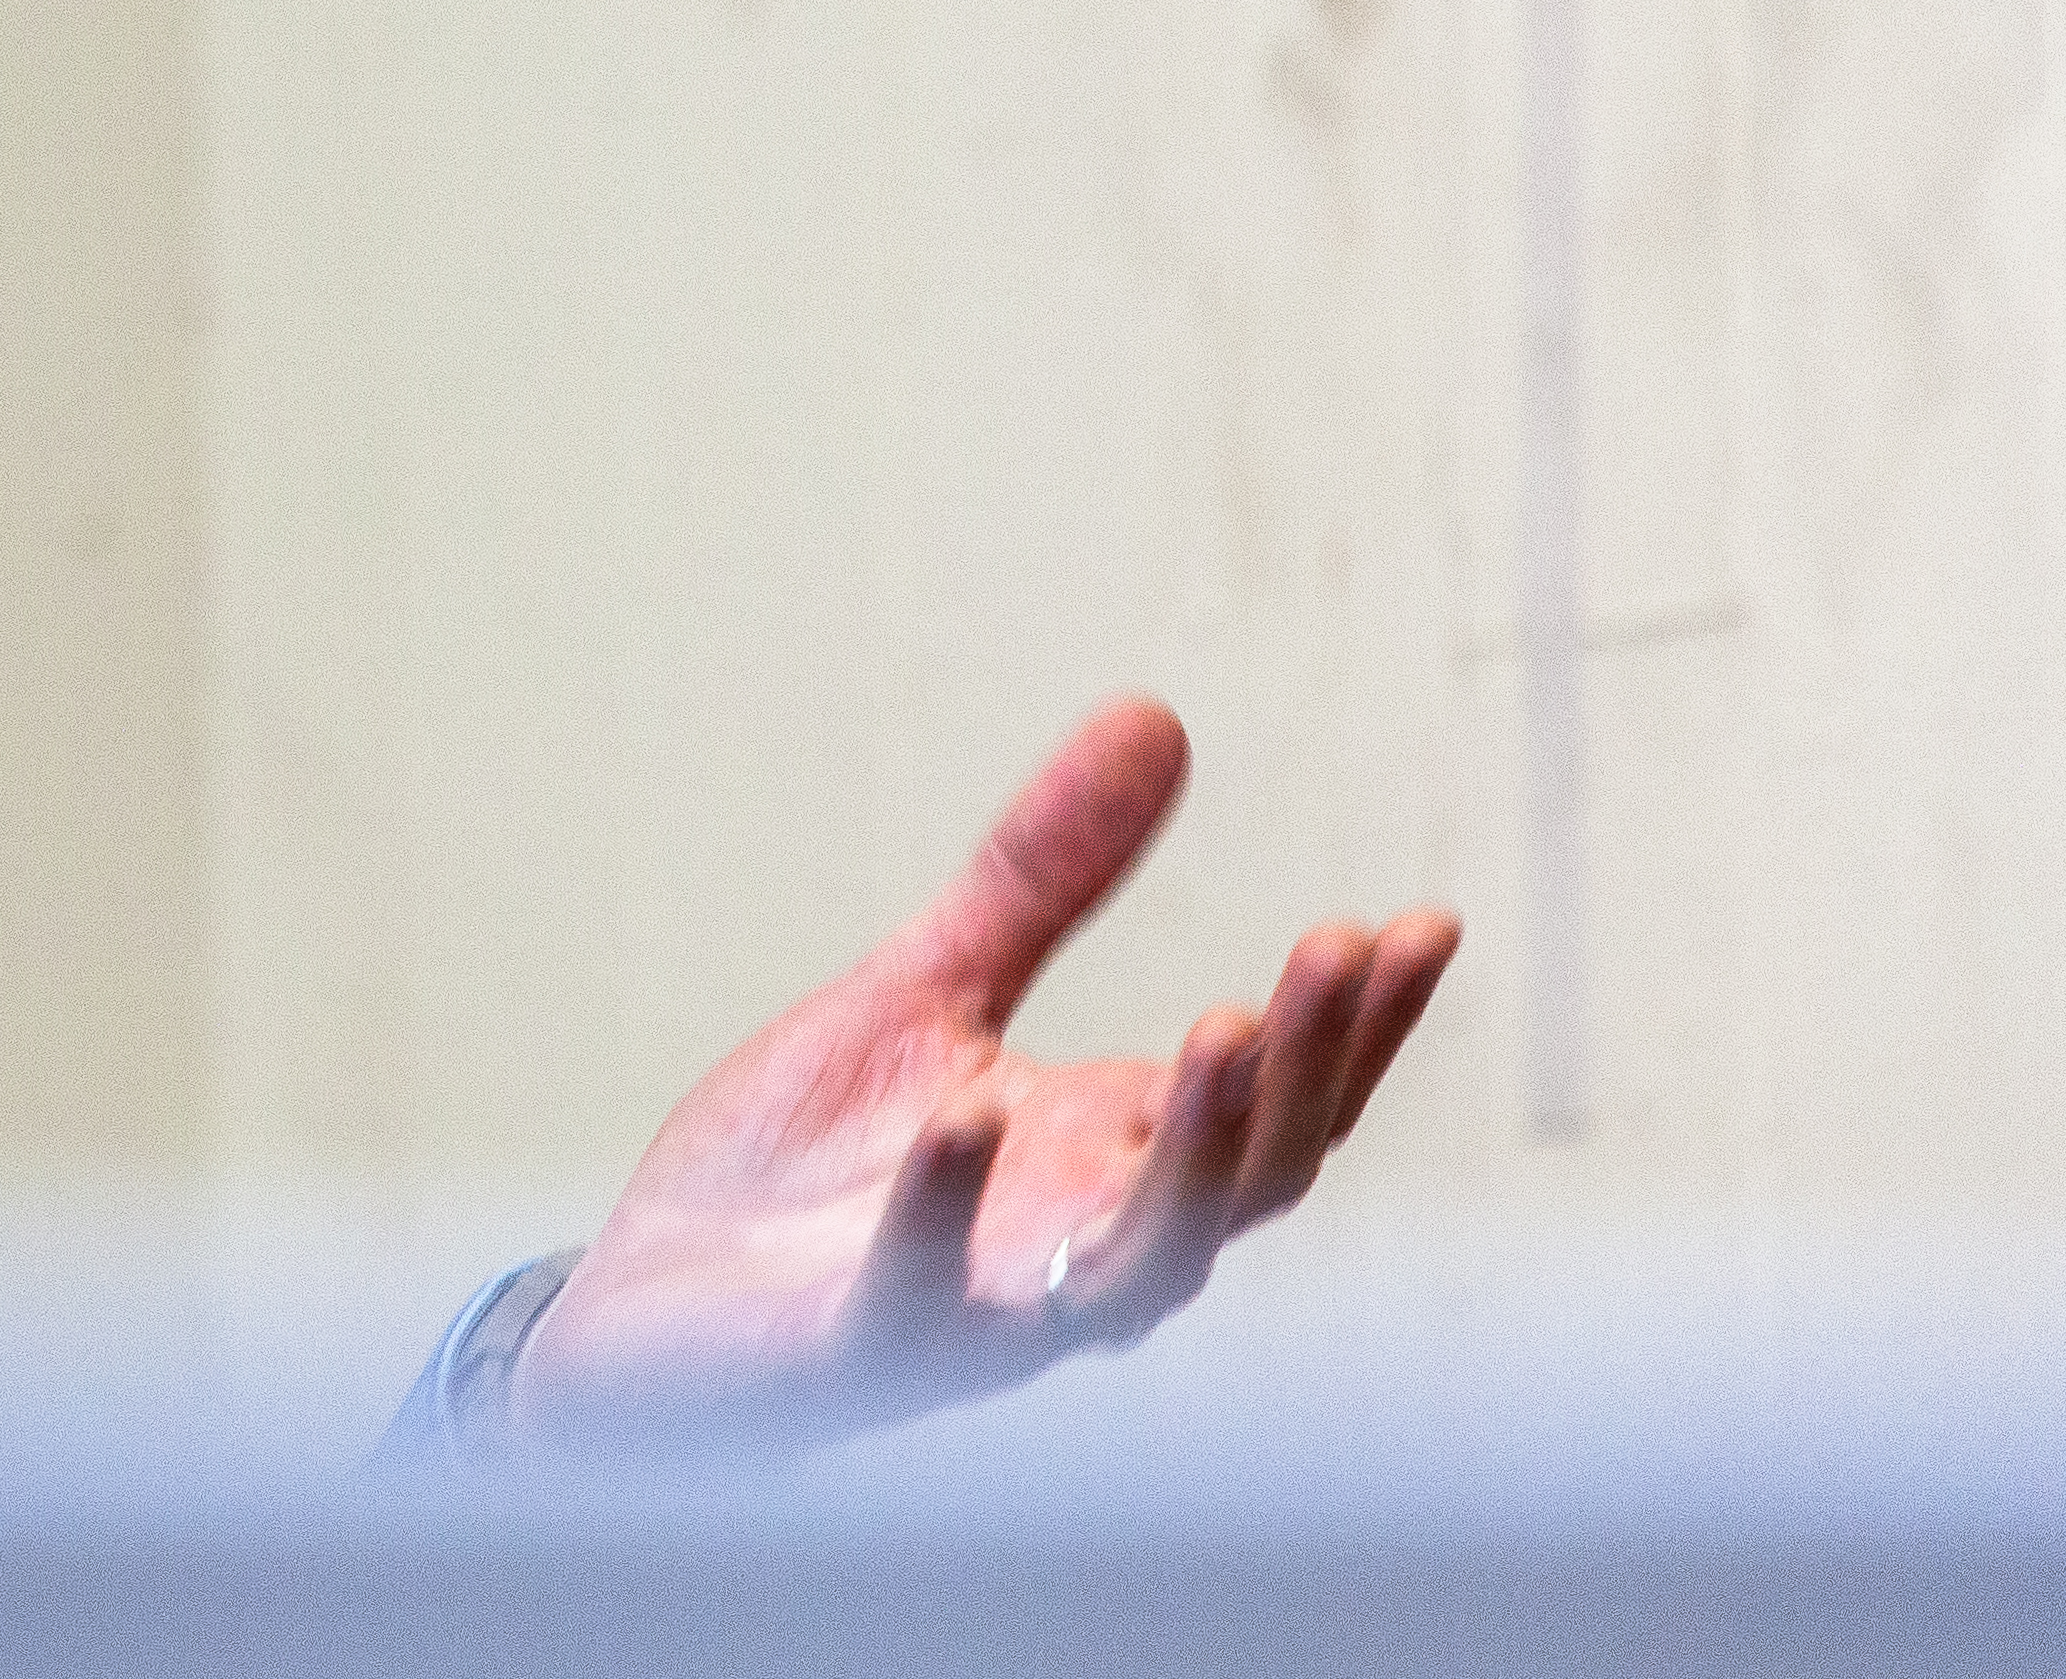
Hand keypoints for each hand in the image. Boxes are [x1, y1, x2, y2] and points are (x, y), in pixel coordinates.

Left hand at [510, 699, 1458, 1449]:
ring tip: (1225, 1029)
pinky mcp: (857, 1348)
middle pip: (1241, 1182)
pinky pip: (923, 1295)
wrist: (642, 1309)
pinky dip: (952, 1211)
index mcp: (1099, 1163)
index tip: (1423, 922)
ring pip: (1135, 1268)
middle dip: (1304, 1070)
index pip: (1271, 1106)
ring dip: (1193, 1159)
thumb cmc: (802, 1173)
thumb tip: (1154, 718)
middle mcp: (1069, 1248)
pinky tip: (971, 1114)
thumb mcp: (926, 991)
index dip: (1353, 1026)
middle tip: (1342, 950)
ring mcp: (976, 1311)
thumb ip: (1039, 881)